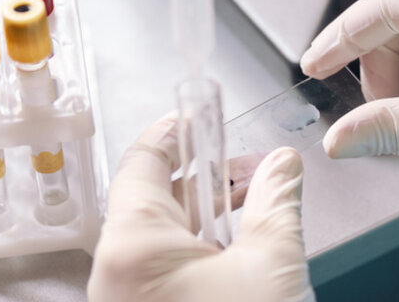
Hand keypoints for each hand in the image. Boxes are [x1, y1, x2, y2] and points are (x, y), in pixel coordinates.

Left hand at [87, 115, 312, 300]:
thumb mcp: (271, 264)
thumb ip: (276, 203)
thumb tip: (282, 165)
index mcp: (133, 248)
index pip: (142, 162)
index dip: (177, 133)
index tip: (200, 115)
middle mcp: (116, 274)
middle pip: (154, 199)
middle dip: (208, 176)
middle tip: (248, 162)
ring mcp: (127, 298)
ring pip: (161, 237)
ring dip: (207, 215)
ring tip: (255, 203)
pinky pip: (162, 268)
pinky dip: (198, 249)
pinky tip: (239, 246)